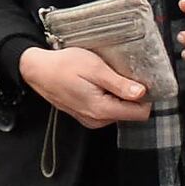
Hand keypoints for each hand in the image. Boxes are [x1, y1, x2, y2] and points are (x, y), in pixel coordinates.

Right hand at [17, 41, 152, 128]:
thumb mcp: (95, 68)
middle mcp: (98, 120)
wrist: (39, 71)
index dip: (145, 97)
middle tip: (118, 75)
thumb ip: (119, 84)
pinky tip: (97, 84)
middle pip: (130, 113)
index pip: (140, 114)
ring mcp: (91, 120)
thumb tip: (141, 93)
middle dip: (130, 95)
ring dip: (118, 96)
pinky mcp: (86, 116)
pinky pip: (107, 110)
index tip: (139, 81)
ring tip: (105, 78)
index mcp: (102, 109)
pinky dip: (107, 98)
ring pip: (119, 111)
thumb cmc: (64, 65)